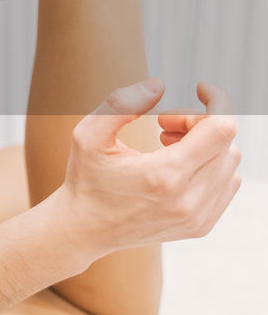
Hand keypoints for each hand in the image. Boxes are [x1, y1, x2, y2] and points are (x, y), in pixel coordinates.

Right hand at [55, 77, 240, 263]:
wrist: (83, 231)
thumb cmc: (85, 179)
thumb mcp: (89, 134)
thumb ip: (121, 104)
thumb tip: (159, 84)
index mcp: (164, 176)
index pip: (221, 128)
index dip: (216, 100)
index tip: (199, 89)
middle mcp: (188, 200)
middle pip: (226, 142)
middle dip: (198, 122)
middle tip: (163, 125)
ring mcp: (197, 217)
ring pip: (230, 162)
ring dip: (206, 144)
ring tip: (168, 145)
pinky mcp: (200, 227)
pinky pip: (228, 183)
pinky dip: (211, 165)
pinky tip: (179, 165)